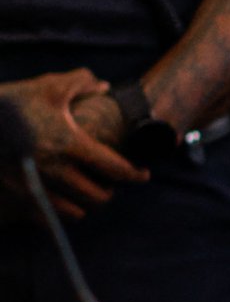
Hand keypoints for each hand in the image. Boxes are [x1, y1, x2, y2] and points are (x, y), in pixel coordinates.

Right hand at [0, 69, 145, 219]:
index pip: (113, 167)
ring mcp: (32, 185)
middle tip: (109, 184)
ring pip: (74, 211)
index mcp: (67, 142)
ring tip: (87, 194)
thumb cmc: (10, 102)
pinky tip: (62, 203)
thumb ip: (81, 83)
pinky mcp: (15, 196)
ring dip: (85, 204)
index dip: (134, 174)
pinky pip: (46, 218)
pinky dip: (59, 214)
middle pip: (97, 195)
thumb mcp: (47, 86)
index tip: (143, 175)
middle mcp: (52, 168)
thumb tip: (105, 86)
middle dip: (108, 191)